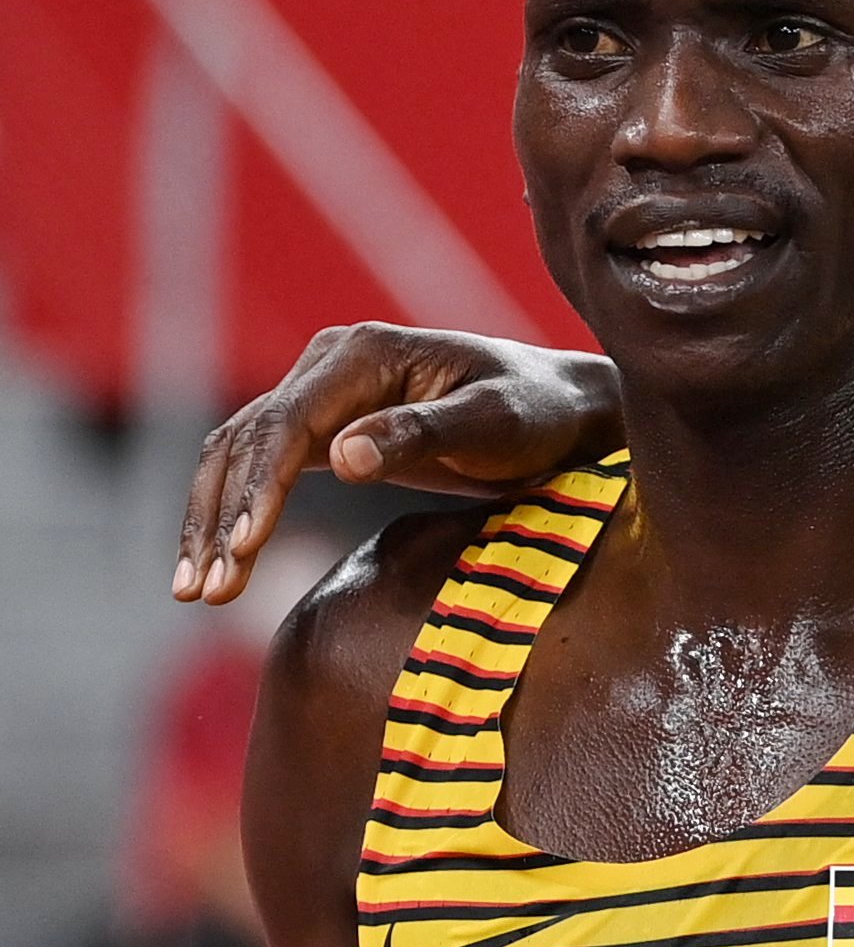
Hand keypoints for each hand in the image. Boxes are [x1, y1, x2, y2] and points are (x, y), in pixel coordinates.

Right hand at [173, 323, 618, 605]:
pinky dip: (233, 515)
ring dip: (212, 521)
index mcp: (366, 354)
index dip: (260, 486)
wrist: (561, 410)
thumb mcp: (495, 423)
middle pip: (246, 439)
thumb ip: (422, 434)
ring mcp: (321, 393)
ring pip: (238, 455)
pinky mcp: (324, 426)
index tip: (245, 546)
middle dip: (220, 516)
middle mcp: (330, 363)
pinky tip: (218, 566)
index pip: (289, 422)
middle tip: (206, 590)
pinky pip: (259, 468)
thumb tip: (341, 458)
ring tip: (198, 592)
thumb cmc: (537, 414)